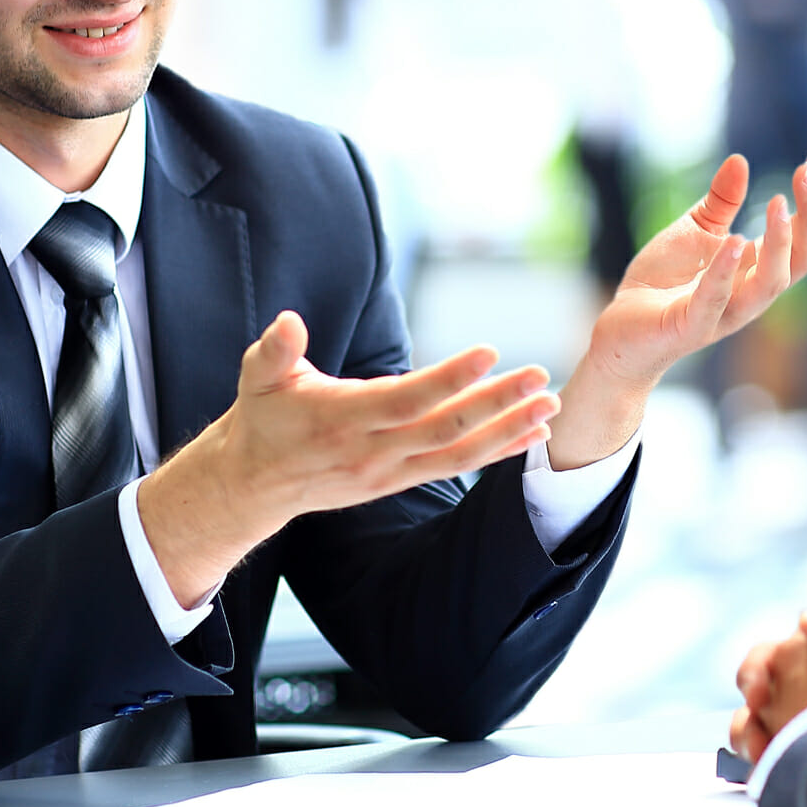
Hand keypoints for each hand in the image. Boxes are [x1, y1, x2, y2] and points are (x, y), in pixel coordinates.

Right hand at [140, 311, 559, 604]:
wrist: (255, 483)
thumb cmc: (263, 416)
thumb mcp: (257, 378)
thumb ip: (275, 350)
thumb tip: (287, 323)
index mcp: (341, 419)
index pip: (405, 400)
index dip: (448, 379)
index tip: (488, 351)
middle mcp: (371, 451)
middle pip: (444, 429)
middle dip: (496, 404)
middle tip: (541, 376)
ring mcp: (389, 472)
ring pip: (458, 455)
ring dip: (508, 431)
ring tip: (550, 406)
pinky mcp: (399, 481)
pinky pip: (455, 467)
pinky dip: (497, 452)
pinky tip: (533, 434)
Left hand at [545, 153, 806, 469]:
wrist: (620, 327)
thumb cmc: (662, 282)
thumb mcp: (693, 231)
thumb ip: (720, 202)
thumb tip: (740, 159)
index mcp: (755, 269)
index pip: (802, 237)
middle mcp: (750, 292)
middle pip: (802, 259)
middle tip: (806, 172)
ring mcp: (725, 313)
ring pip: (770, 284)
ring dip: (779, 243)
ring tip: (778, 203)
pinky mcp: (691, 327)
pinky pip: (715, 301)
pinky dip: (726, 271)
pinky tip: (735, 241)